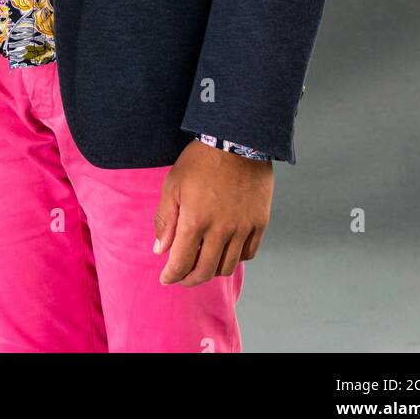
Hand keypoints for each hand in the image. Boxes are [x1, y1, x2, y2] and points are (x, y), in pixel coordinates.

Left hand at [153, 141, 272, 285]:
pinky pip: (249, 253)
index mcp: (195, 221)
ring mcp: (243, 228)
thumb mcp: (173, 184)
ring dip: (213, 271)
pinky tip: (226, 251)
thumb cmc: (201, 159)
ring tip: (204, 264)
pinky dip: (236, 258)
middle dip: (190, 279)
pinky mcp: (259, 222)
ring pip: (228, 266)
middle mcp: (221, 230)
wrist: (237, 139)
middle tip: (183, 277)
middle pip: (205, 271)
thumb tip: (160, 250)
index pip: (181, 263)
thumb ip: (166, 220)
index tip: (166, 278)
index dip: (171, 276)